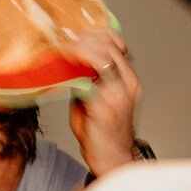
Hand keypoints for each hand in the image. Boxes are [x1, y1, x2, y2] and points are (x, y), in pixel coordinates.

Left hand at [61, 30, 142, 177]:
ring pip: (102, 59)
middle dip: (84, 39)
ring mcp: (118, 96)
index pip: (117, 44)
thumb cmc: (100, 130)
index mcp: (129, 80)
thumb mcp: (96, 99)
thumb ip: (87, 81)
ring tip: (61, 50)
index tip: (75, 32)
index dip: (96, 34)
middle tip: (63, 40)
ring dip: (79, 51)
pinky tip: (62, 68)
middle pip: (110, 47)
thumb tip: (66, 64)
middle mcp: (128, 85)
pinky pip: (89, 81)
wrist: (111, 158)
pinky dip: (74, 70)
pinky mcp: (104, 108)